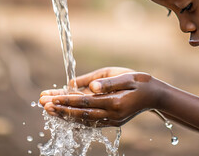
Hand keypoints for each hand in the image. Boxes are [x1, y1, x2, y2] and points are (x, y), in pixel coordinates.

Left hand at [39, 67, 165, 126]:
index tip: (51, 98)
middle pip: (81, 114)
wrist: (155, 95)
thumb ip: (107, 82)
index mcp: (115, 102)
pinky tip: (65, 117)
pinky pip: (91, 122)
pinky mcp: (112, 122)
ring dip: (65, 115)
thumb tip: (89, 87)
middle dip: (61, 109)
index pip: (85, 102)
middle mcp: (112, 115)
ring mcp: (112, 121)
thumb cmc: (139, 81)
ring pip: (84, 120)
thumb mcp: (125, 76)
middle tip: (44, 105)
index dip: (67, 101)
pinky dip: (76, 120)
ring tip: (49, 110)